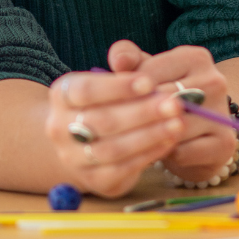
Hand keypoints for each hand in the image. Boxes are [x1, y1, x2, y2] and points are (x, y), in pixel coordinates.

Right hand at [45, 45, 189, 197]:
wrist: (88, 141)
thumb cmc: (108, 100)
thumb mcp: (114, 76)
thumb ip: (125, 62)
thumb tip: (126, 58)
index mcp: (62, 95)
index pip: (86, 90)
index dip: (118, 87)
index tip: (150, 82)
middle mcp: (60, 128)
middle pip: (101, 121)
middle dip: (142, 112)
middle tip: (175, 104)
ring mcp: (74, 158)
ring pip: (112, 149)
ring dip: (150, 136)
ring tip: (178, 123)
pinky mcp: (94, 181)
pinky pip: (122, 170)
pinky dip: (148, 155)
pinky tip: (170, 142)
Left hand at [111, 42, 237, 182]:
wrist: (198, 134)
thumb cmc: (164, 96)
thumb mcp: (145, 72)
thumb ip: (127, 58)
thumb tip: (118, 62)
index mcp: (196, 57)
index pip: (149, 74)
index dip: (127, 92)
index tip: (117, 102)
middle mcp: (215, 81)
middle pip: (161, 102)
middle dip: (136, 116)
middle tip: (119, 127)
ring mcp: (223, 113)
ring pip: (172, 128)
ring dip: (149, 137)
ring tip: (136, 138)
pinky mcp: (224, 144)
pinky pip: (182, 152)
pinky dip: (165, 153)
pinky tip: (158, 150)